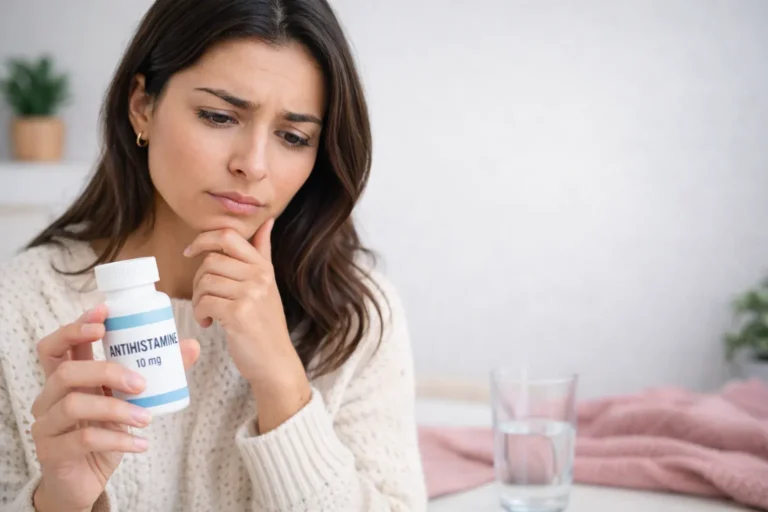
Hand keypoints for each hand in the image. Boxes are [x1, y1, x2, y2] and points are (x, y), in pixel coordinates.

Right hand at [31, 305, 199, 511]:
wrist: (85, 478)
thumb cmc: (105, 430)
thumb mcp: (129, 399)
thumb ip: (155, 373)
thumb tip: (192, 346)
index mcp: (65, 377)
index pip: (57, 345)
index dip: (75, 328)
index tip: (104, 316)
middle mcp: (48, 397)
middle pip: (66, 371)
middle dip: (106, 370)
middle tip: (141, 382)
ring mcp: (46, 425)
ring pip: (73, 405)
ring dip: (116, 408)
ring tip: (147, 418)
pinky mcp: (52, 452)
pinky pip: (83, 439)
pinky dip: (117, 438)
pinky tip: (140, 443)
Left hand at [185, 219, 310, 431]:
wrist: (275, 361)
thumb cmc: (265, 324)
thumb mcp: (267, 284)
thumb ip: (263, 252)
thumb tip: (267, 221)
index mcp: (263, 267)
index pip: (228, 236)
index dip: (203, 239)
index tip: (190, 252)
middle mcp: (259, 277)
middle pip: (211, 260)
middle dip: (199, 280)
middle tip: (205, 297)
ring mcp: (250, 294)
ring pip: (205, 281)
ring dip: (199, 299)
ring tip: (208, 312)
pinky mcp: (239, 314)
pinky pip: (205, 302)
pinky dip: (200, 314)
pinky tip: (209, 323)